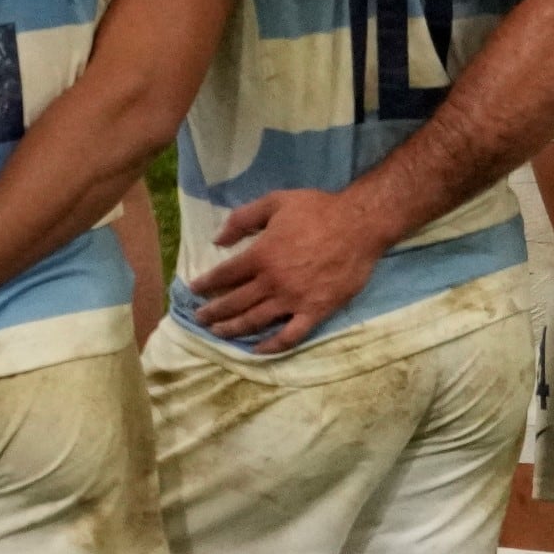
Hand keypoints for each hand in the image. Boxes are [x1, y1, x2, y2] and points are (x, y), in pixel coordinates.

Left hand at [191, 186, 385, 352]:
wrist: (360, 225)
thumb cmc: (316, 210)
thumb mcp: (273, 202)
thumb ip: (242, 219)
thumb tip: (217, 238)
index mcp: (260, 255)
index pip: (224, 275)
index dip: (206, 283)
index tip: (194, 289)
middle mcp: (273, 281)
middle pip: (235, 302)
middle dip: (213, 312)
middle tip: (199, 318)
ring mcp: (294, 299)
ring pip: (256, 321)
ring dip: (234, 329)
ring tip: (218, 333)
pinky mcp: (317, 311)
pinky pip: (291, 335)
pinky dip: (273, 346)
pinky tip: (258, 350)